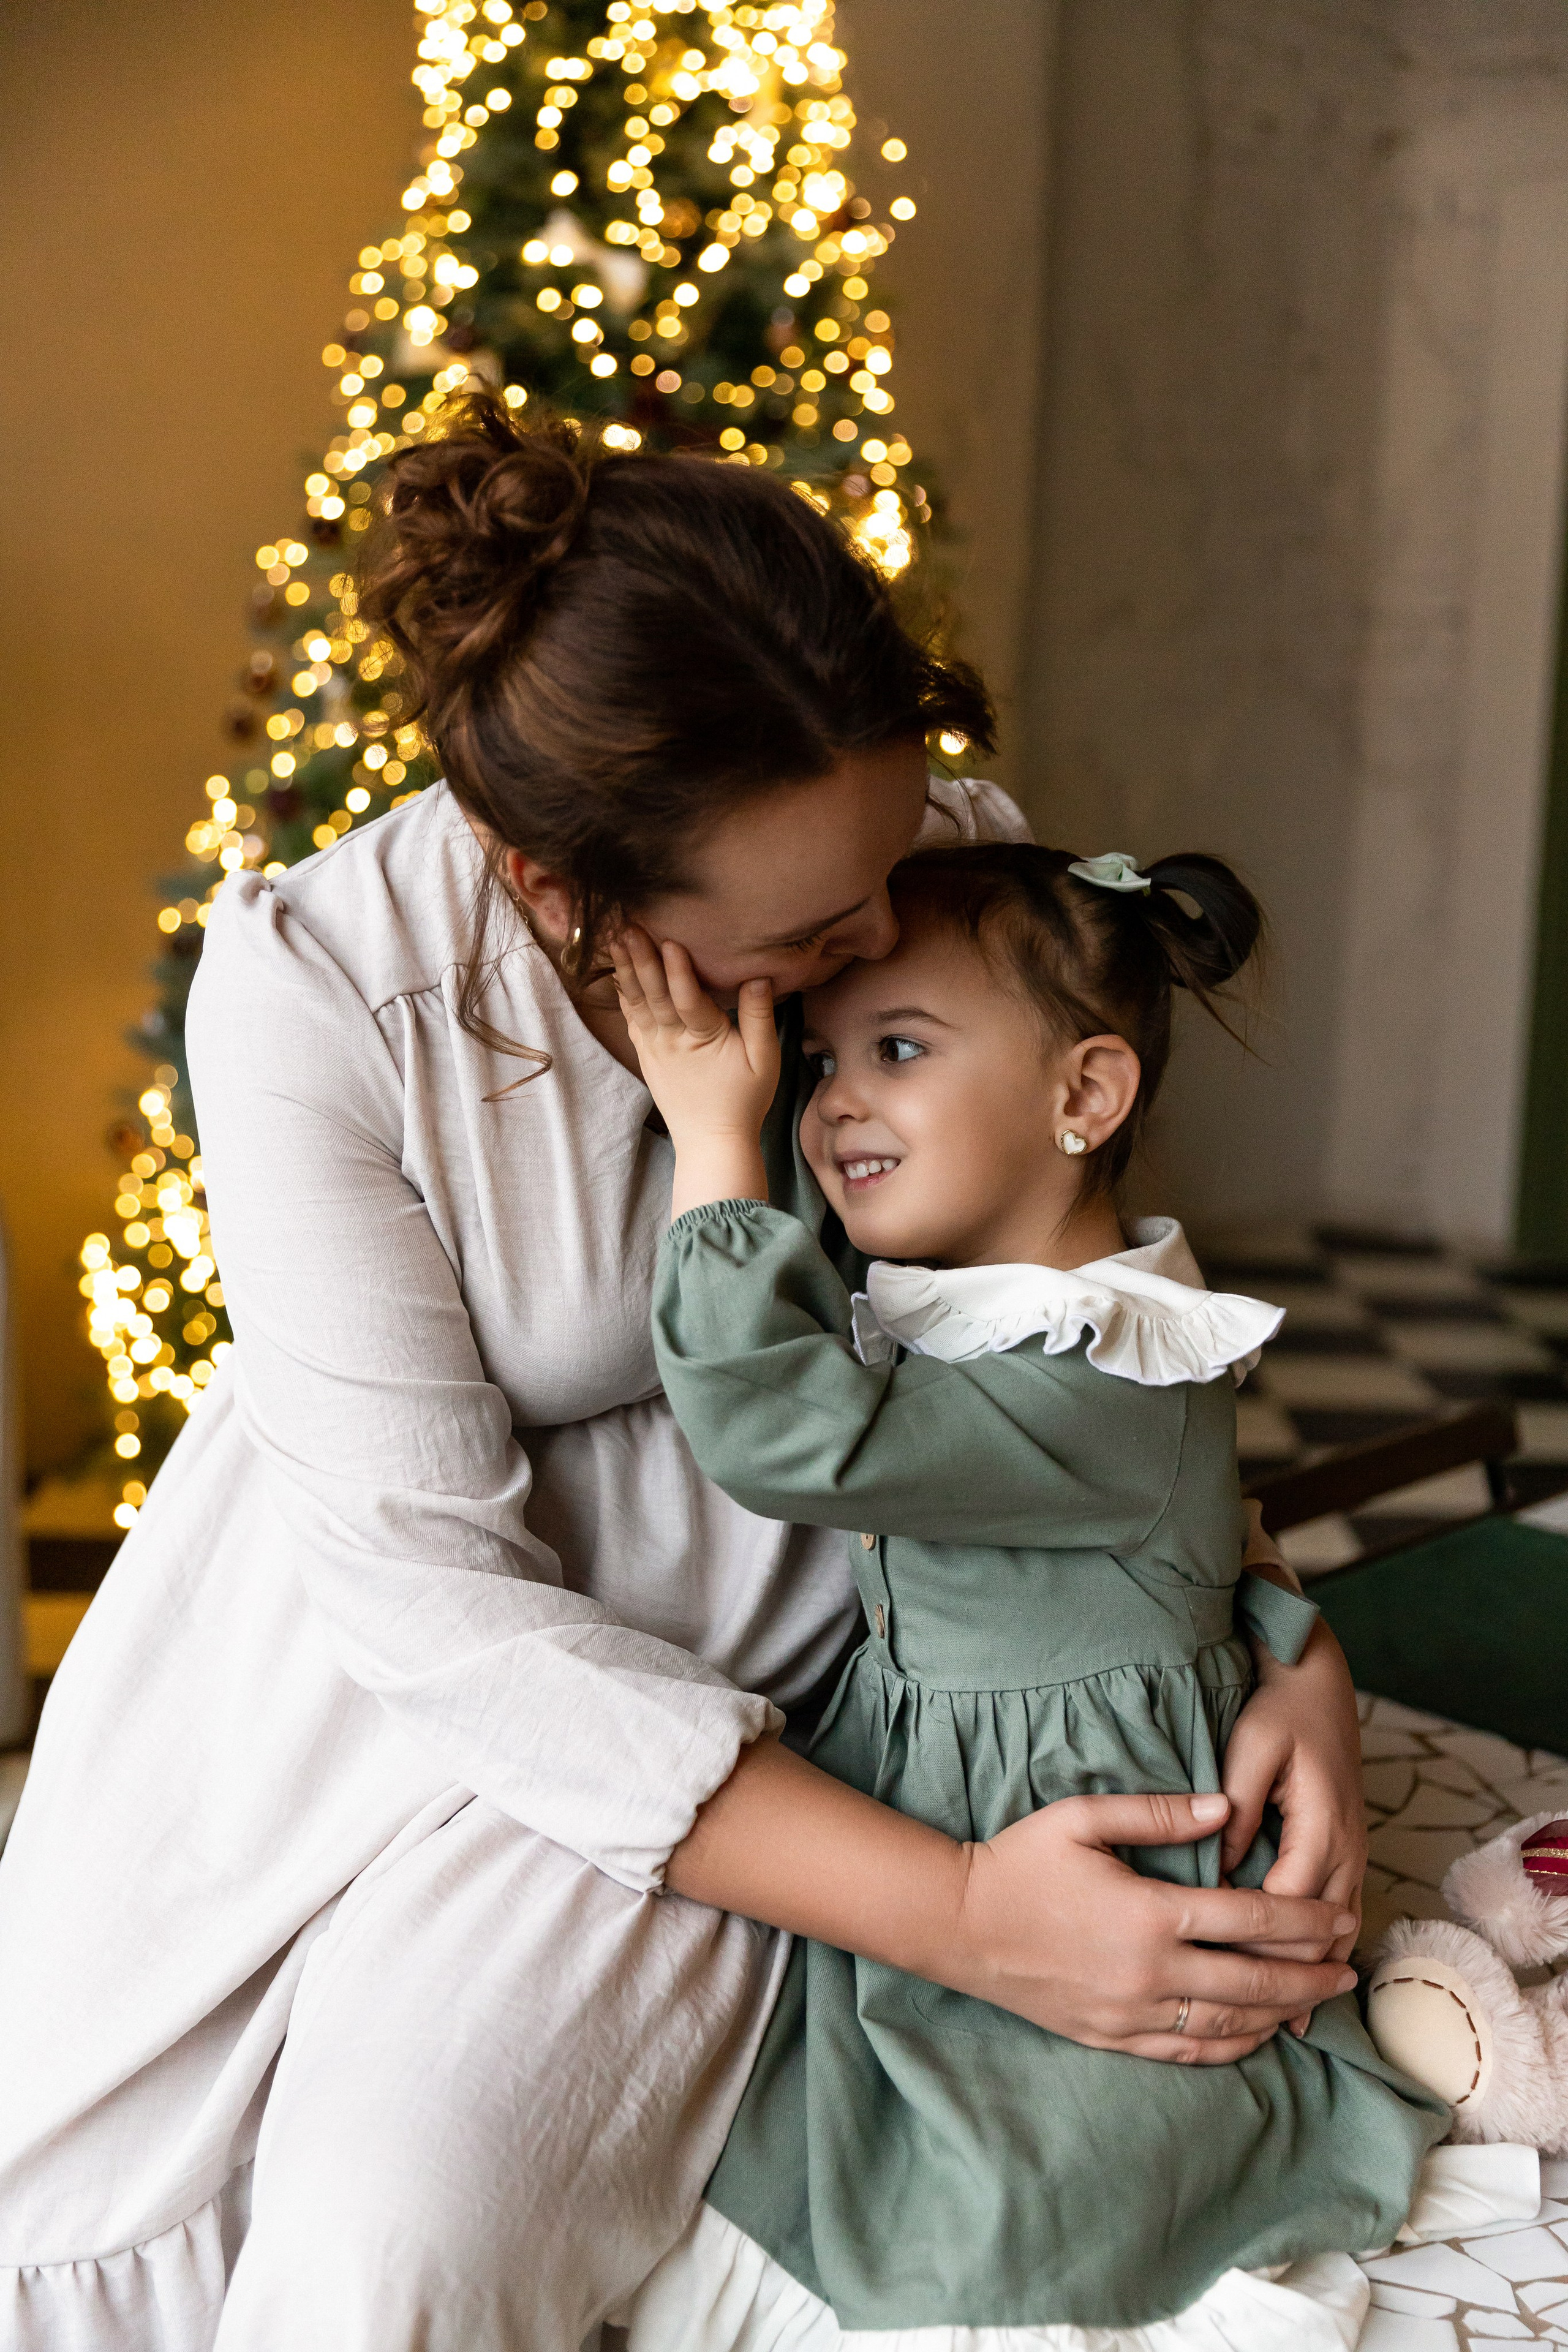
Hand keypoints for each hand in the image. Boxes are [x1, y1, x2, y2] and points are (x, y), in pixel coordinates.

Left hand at [611, 926, 778, 1214]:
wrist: (711, 1142)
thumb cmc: (743, 1101)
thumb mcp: (764, 1060)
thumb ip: (760, 1017)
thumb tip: (758, 977)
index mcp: (703, 1039)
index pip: (687, 999)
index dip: (678, 970)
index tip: (669, 940)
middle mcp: (671, 1041)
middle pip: (654, 995)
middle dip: (641, 959)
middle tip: (629, 927)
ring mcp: (653, 1048)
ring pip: (636, 1003)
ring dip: (626, 970)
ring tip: (614, 940)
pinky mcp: (645, 1055)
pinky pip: (630, 1019)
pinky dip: (623, 994)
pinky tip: (616, 973)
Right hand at [669, 1738, 1359, 2068]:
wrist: (959, 1924)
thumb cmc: (1020, 1861)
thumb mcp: (1084, 1818)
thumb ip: (1159, 1813)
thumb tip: (1226, 1809)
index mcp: (1149, 1914)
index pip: (1249, 1920)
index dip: (1303, 1920)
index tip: (1340, 1918)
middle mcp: (1148, 1972)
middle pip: (1253, 1981)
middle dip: (1309, 1974)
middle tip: (1349, 1967)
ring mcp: (1130, 2013)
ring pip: (1228, 2025)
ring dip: (1281, 2014)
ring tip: (1316, 2002)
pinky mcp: (1112, 2038)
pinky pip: (1188, 2052)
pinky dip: (1232, 2046)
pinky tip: (1257, 2035)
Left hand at [1219, 1617, 1366, 2027]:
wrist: (1320, 1687)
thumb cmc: (1280, 1713)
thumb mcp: (1251, 1748)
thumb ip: (1235, 1805)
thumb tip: (1220, 1863)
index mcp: (1321, 1824)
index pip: (1289, 1900)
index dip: (1254, 1938)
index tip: (1210, 1964)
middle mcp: (1346, 1848)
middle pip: (1320, 1931)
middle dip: (1282, 1974)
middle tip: (1236, 2014)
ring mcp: (1354, 1854)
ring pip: (1338, 1933)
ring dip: (1309, 1974)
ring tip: (1272, 2024)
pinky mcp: (1348, 1855)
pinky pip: (1341, 1919)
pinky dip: (1322, 1956)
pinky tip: (1300, 1991)